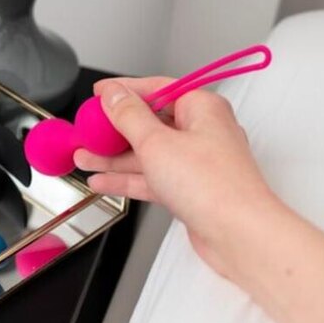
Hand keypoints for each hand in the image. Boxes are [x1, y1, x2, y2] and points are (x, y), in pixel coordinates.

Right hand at [75, 78, 281, 281]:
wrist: (239, 234)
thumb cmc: (214, 186)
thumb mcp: (157, 143)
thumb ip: (129, 116)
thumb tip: (114, 95)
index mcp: (202, 108)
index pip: (157, 88)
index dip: (124, 90)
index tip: (99, 94)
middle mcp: (202, 131)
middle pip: (150, 122)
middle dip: (114, 130)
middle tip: (87, 131)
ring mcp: (197, 163)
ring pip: (148, 153)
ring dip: (115, 157)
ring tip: (84, 156)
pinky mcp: (190, 190)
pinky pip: (153, 177)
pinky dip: (128, 179)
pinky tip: (104, 181)